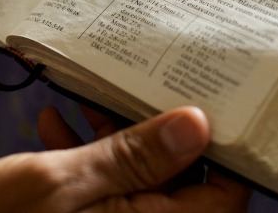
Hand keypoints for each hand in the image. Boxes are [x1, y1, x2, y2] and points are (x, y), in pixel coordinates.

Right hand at [0, 105, 251, 212]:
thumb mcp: (62, 183)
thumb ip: (133, 157)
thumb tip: (196, 125)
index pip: (224, 193)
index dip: (224, 146)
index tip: (212, 98)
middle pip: (180, 179)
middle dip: (158, 129)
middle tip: (140, 83)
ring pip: (139, 180)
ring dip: (117, 136)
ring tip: (87, 98)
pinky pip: (104, 191)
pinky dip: (85, 157)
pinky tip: (53, 126)